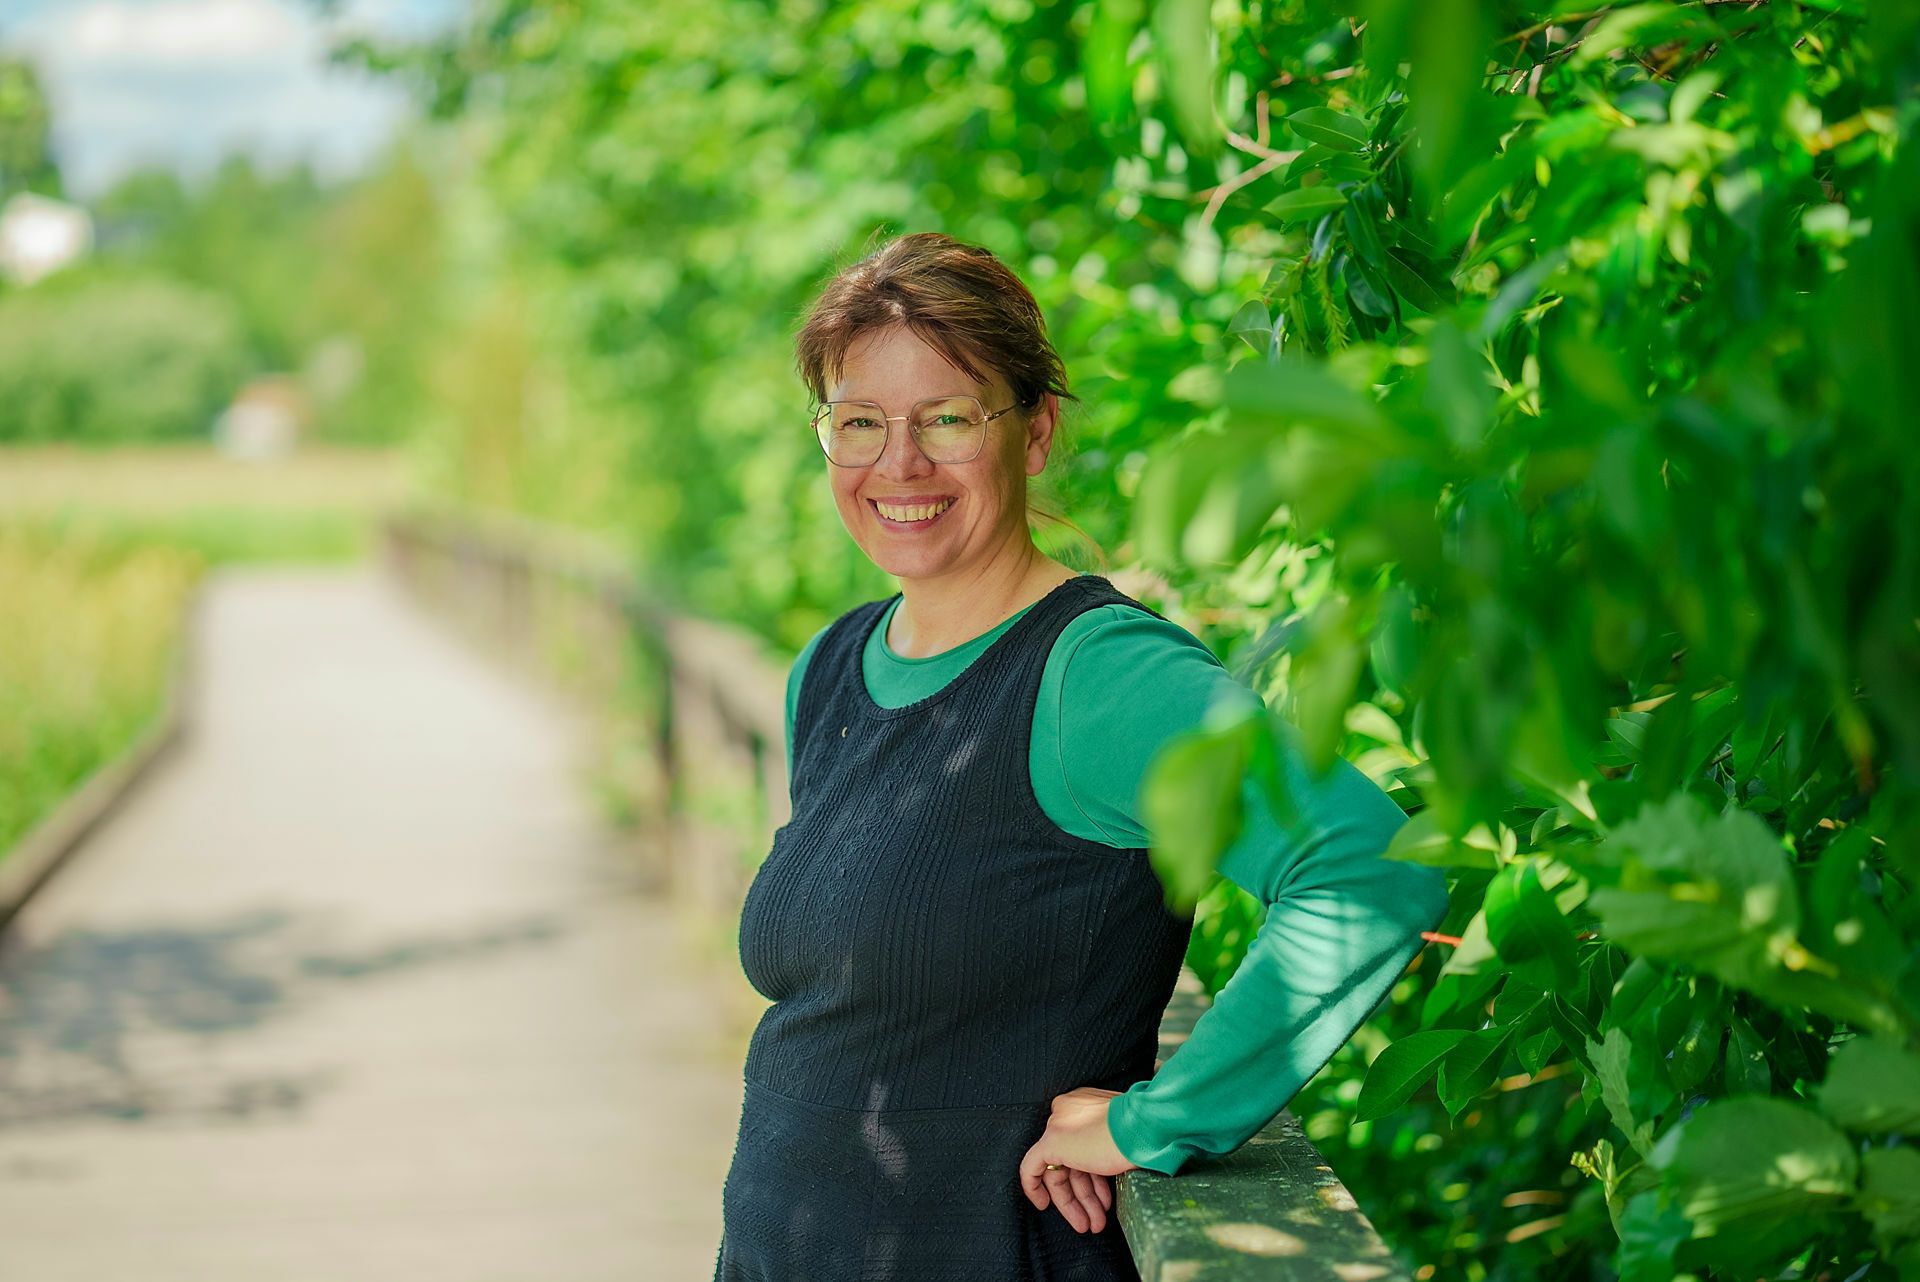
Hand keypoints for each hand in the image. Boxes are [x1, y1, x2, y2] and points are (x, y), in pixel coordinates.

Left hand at [1018, 1087, 1134, 1233]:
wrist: (1147, 1127)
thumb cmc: (1146, 1132)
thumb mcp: (1126, 1137)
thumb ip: (1109, 1147)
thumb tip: (1108, 1166)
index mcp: (1085, 1104)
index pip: (1080, 1145)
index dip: (1092, 1177)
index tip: (1099, 1196)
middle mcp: (1068, 1111)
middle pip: (1071, 1161)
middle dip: (1086, 1195)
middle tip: (1096, 1219)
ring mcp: (1059, 1126)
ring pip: (1059, 1170)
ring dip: (1077, 1202)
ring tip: (1092, 1224)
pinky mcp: (1052, 1142)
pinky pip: (1032, 1167)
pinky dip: (1033, 1187)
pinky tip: (1043, 1205)